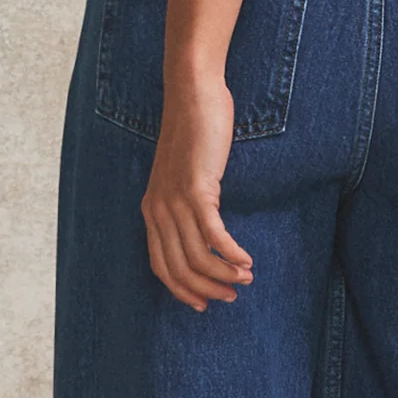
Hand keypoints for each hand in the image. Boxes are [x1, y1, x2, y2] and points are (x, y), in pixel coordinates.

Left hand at [141, 73, 255, 310]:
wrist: (193, 95)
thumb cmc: (194, 131)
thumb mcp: (183, 174)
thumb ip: (187, 201)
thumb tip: (206, 229)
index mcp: (151, 209)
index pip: (160, 266)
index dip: (182, 290)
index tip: (204, 302)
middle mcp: (159, 210)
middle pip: (179, 268)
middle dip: (206, 289)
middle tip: (232, 295)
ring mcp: (176, 201)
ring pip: (197, 257)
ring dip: (224, 274)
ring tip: (245, 279)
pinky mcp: (197, 190)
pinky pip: (214, 236)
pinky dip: (231, 254)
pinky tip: (246, 261)